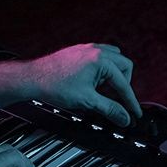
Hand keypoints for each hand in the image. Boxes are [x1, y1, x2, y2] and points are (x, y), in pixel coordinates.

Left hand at [28, 43, 142, 125]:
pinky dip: (104, 69)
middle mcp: (96, 50)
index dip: (130, 101)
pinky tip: (96, 81)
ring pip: (114, 59)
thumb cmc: (54, 85)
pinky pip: (102, 56)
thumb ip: (109, 109)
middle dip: (124, 85)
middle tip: (119, 100)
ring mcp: (88, 49)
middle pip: (124, 66)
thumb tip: (124, 117)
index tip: (134, 113)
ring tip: (106, 90)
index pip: (123, 83)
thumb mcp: (86, 100)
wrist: (32, 78)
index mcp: (101, 60)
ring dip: (115, 74)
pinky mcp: (80, 51)